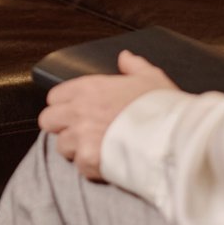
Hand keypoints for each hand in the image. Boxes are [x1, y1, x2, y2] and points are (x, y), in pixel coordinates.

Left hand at [37, 51, 177, 180]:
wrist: (175, 137)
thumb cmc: (163, 107)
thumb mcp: (151, 78)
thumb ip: (133, 66)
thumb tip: (125, 57)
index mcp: (89, 88)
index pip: (55, 96)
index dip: (64, 105)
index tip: (77, 112)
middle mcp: (79, 111)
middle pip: (48, 121)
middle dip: (61, 127)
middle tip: (80, 132)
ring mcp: (82, 136)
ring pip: (61, 146)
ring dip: (75, 149)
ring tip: (97, 149)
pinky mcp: (89, 160)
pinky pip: (79, 167)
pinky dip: (91, 167)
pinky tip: (107, 162)